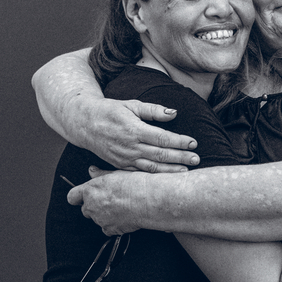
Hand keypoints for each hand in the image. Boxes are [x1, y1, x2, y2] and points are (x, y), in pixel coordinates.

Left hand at [67, 167, 150, 234]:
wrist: (148, 200)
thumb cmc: (134, 185)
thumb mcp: (116, 174)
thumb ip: (100, 174)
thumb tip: (91, 170)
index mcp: (90, 190)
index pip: (72, 196)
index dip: (77, 197)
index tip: (82, 198)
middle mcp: (91, 206)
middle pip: (85, 210)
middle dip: (94, 207)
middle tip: (110, 201)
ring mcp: (100, 219)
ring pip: (97, 219)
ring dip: (105, 216)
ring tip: (121, 208)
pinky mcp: (110, 229)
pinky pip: (107, 229)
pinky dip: (113, 226)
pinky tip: (124, 218)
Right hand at [75, 98, 199, 172]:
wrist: (85, 124)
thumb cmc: (110, 111)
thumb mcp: (131, 105)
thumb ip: (153, 110)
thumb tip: (174, 113)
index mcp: (134, 129)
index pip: (162, 138)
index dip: (179, 141)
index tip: (193, 143)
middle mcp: (130, 146)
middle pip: (160, 154)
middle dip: (180, 157)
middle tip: (197, 158)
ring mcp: (124, 158)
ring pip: (152, 167)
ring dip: (170, 170)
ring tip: (187, 171)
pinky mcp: (120, 165)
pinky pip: (140, 173)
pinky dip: (155, 176)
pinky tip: (167, 176)